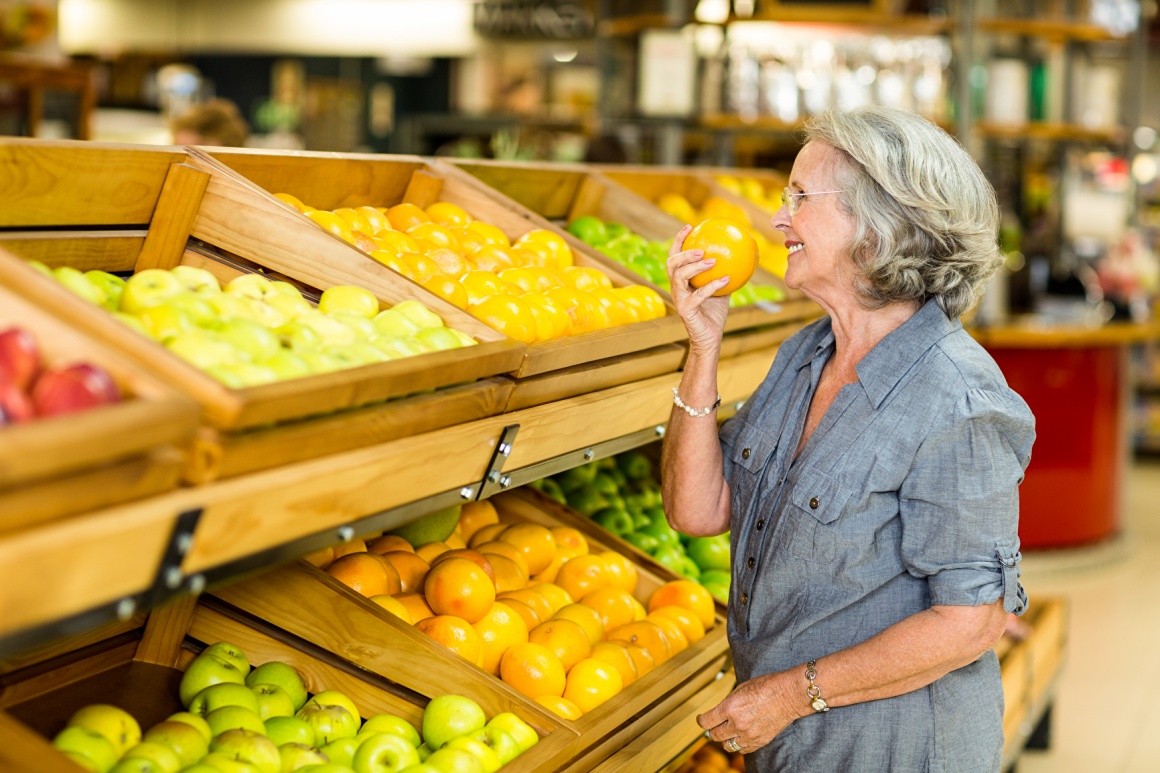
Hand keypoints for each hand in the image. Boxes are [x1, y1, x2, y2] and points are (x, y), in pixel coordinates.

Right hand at [667, 224, 729, 355]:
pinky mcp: (686, 311)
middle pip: (672, 264)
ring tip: (712, 260)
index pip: (674, 257)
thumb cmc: (714, 313)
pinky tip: (726, 278)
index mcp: (681, 281)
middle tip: (701, 248)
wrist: (709, 338)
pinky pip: (698, 295)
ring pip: (680, 277)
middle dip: (684, 252)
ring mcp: (679, 299)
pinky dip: (712, 285)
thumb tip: (740, 254)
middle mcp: (676, 288)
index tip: (689, 227)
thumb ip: (724, 272)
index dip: (679, 241)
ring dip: (696, 266)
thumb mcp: (721, 289)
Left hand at [696, 671, 802, 754]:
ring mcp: (749, 735)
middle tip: (714, 726)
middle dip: (712, 730)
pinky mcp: (759, 742)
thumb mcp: (740, 689)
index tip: (701, 719)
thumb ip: (728, 703)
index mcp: (730, 708)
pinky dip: (738, 745)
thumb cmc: (766, 686)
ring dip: (725, 739)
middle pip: (714, 735)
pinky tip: (740, 737)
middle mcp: (737, 724)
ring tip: (727, 732)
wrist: (788, 695)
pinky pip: (742, 750)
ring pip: (727, 746)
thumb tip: (719, 712)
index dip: (701, 720)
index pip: (706, 721)